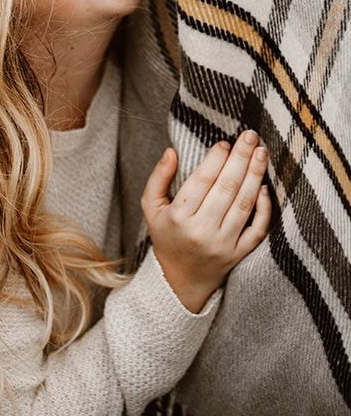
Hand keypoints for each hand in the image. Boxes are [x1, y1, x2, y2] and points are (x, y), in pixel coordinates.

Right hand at [141, 131, 270, 312]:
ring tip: (261, 152)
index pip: (202, 180)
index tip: (224, 143)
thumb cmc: (166, 235)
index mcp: (179, 217)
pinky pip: (257, 229)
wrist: (180, 279)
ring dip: (255, 174)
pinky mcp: (239, 254)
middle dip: (240, 158)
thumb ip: (158, 178)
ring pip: (244, 203)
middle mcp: (202, 230)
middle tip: (250, 135)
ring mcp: (223, 244)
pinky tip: (264, 186)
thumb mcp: (151, 207)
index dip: (216, 158)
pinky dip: (263, 207)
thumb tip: (171, 151)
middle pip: (227, 187)